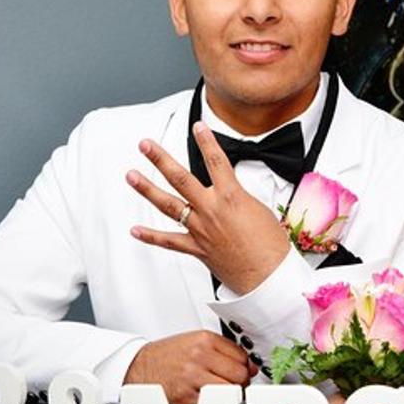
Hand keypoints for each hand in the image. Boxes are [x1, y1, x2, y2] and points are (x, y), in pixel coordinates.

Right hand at [123, 330, 256, 403]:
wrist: (139, 367)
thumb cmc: (167, 356)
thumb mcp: (194, 342)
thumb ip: (223, 350)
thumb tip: (250, 367)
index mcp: (204, 339)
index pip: (242, 355)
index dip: (245, 366)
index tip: (242, 371)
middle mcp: (199, 355)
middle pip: (240, 373)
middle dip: (240, 381)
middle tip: (232, 384)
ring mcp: (193, 375)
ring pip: (230, 389)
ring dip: (230, 393)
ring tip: (220, 391)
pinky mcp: (187, 395)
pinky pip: (214, 402)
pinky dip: (214, 402)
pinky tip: (207, 397)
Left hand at [126, 121, 290, 293]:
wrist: (269, 277)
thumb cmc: (271, 247)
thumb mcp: (259, 210)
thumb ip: (239, 198)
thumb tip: (229, 194)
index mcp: (231, 198)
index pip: (216, 161)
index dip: (207, 141)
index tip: (197, 125)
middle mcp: (212, 211)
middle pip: (181, 178)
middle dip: (160, 159)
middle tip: (145, 145)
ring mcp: (201, 230)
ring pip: (169, 205)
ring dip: (147, 189)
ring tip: (132, 175)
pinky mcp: (197, 249)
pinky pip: (169, 241)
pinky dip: (151, 236)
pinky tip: (135, 230)